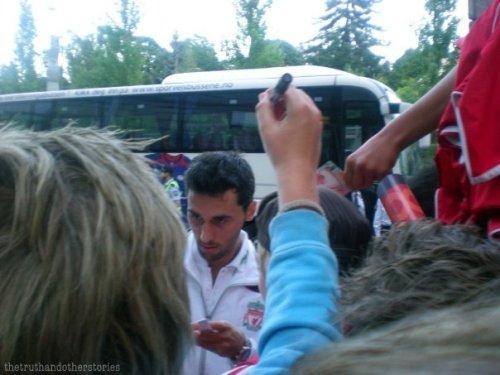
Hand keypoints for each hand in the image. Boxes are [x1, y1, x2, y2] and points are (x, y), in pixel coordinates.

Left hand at [192, 320, 245, 357]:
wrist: (243, 345)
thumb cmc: (232, 332)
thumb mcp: (226, 325)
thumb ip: (215, 325)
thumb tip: (200, 326)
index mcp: (226, 326)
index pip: (211, 325)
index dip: (201, 325)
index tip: (192, 324)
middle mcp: (225, 336)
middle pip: (207, 335)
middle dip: (196, 333)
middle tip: (188, 330)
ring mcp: (223, 345)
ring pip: (206, 343)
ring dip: (197, 339)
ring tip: (191, 336)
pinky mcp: (221, 353)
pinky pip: (209, 348)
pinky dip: (202, 344)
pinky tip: (197, 342)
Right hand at [256, 86, 322, 203]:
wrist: (297, 174)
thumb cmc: (282, 153)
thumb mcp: (267, 129)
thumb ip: (263, 109)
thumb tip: (263, 97)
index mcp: (301, 108)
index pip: (288, 88)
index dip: (276, 91)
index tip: (267, 99)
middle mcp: (312, 112)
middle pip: (297, 95)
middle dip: (283, 99)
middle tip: (270, 110)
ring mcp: (317, 121)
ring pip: (303, 105)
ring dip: (289, 107)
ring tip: (277, 121)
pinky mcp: (318, 130)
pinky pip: (307, 116)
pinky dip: (297, 116)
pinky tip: (286, 129)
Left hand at [342, 131, 398, 189]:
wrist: (388, 140)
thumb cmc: (373, 148)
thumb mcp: (358, 156)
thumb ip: (352, 168)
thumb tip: (347, 182)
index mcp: (350, 161)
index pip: (347, 181)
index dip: (352, 185)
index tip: (355, 186)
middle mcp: (358, 166)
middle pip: (357, 185)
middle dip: (362, 184)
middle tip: (367, 178)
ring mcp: (370, 169)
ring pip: (368, 184)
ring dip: (372, 180)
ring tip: (375, 168)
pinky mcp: (381, 171)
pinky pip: (379, 180)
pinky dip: (381, 175)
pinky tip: (382, 166)